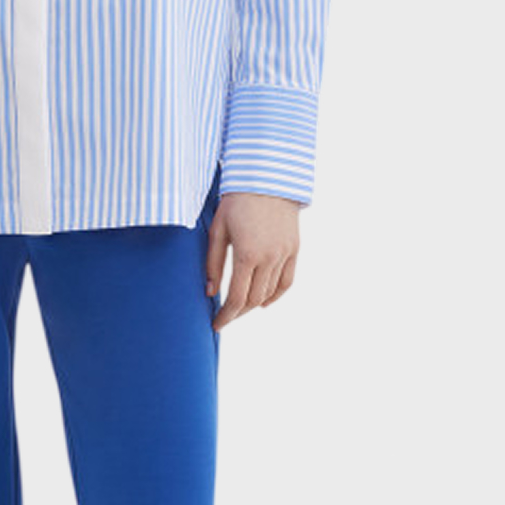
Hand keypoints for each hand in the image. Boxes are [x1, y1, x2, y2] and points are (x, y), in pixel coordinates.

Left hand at [205, 191, 301, 329]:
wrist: (266, 179)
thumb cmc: (236, 202)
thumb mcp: (218, 230)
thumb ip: (213, 263)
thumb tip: (210, 292)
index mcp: (247, 255)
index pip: (237, 298)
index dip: (226, 316)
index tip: (216, 325)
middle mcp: (269, 258)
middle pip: (254, 300)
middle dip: (237, 313)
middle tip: (225, 317)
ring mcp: (284, 254)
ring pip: (270, 293)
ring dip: (254, 305)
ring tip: (240, 308)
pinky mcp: (294, 249)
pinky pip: (287, 281)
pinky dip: (276, 295)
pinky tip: (264, 302)